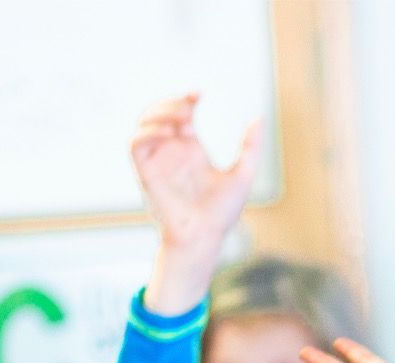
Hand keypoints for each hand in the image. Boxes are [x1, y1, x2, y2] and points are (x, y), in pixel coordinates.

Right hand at [130, 93, 261, 255]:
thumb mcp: (243, 174)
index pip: (183, 113)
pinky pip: (135, 144)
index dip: (187, 98)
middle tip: (190, 105)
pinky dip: (147, 132)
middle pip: (161, 112)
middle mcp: (172, 151)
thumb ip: (250, 147)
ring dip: (159, 112)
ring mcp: (158, 161)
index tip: (200, 94)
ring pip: (144, 122)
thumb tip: (258, 118)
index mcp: (191, 149)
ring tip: (181, 117)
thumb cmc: (222, 213)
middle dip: (173, 102)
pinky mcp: (146, 172)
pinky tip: (168, 133)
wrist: (204, 237)